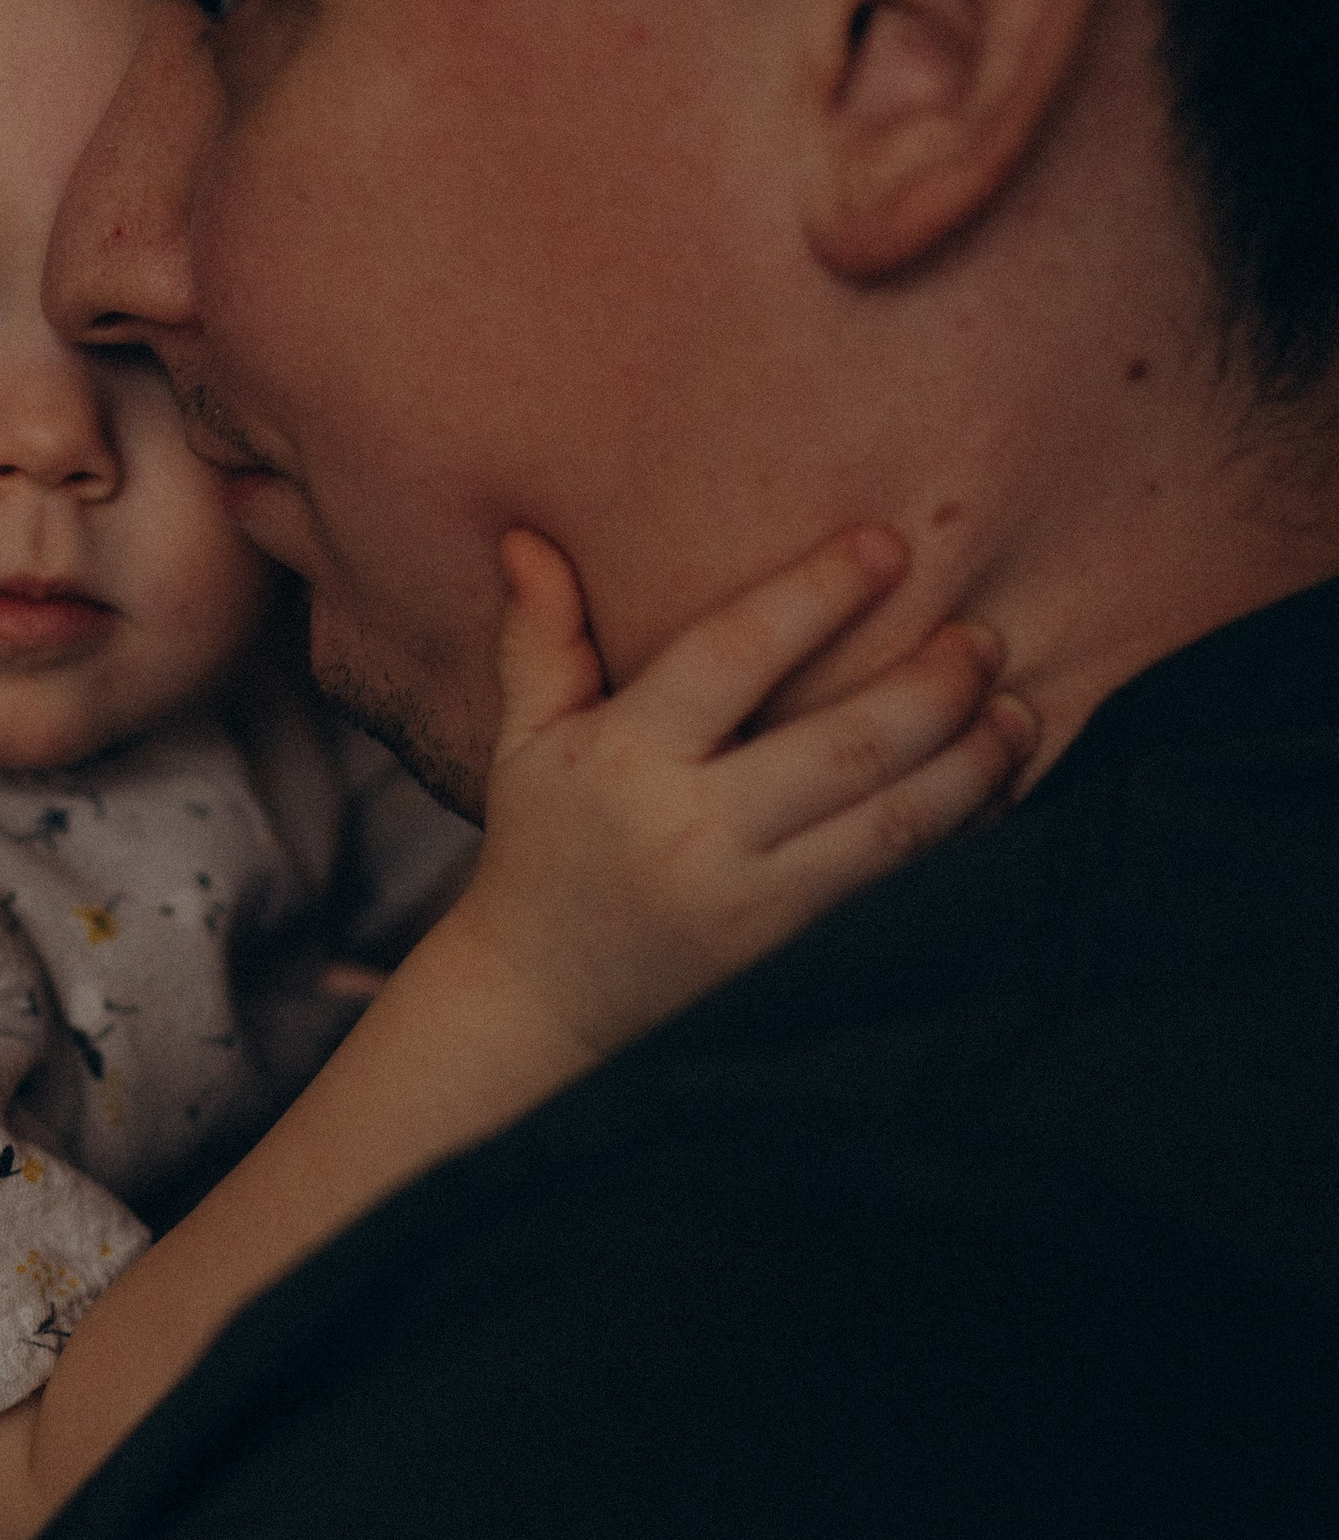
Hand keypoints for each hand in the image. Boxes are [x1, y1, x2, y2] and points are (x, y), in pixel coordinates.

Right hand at [451, 523, 1031, 1065]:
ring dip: (969, 761)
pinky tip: (994, 787)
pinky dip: (957, 831)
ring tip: (1014, 709)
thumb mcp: (524, 743)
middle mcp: (693, 830)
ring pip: (892, 822)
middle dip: (931, 685)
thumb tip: (528, 537)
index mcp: (622, 760)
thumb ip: (539, 640)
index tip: (890, 545)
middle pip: (843, 744)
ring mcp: (752, 900)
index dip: (817, 596)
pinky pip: (895, 881)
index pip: (732, 658)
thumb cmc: (541, 851)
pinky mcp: (793, 949)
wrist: (542, 1003)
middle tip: (983, 635)